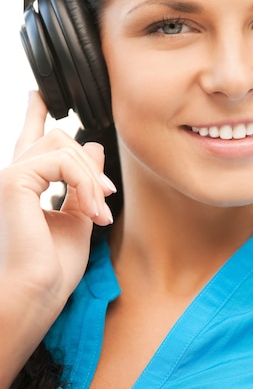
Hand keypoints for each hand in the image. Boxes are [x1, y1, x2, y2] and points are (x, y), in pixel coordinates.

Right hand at [0, 91, 115, 309]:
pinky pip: (64, 162)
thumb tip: (93, 145)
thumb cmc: (52, 268)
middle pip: (59, 138)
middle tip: (104, 199)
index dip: (34, 114)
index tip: (38, 94)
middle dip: (89, 164)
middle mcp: (15, 176)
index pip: (30, 141)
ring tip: (99, 213)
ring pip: (64, 146)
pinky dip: (86, 185)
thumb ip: (84, 182)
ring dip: (92, 180)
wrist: (37, 294)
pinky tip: (91, 210)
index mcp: (27, 186)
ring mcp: (12, 176)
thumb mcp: (79, 216)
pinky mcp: (13, 180)